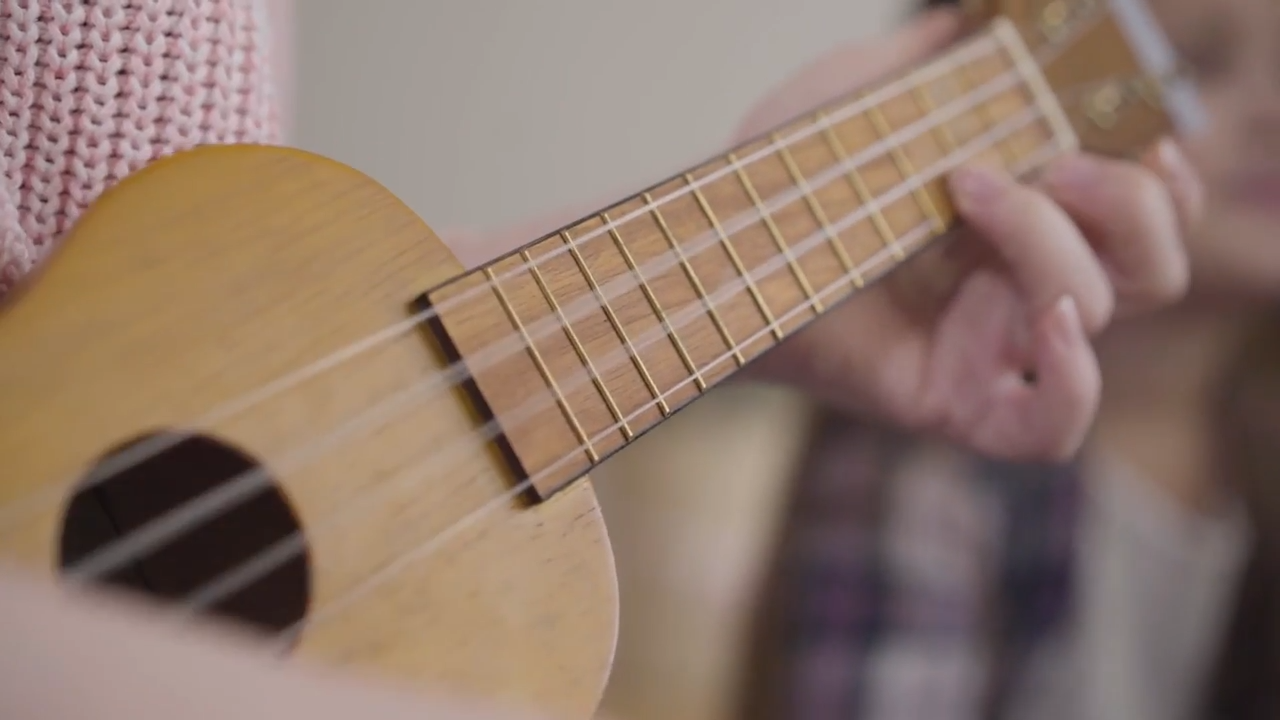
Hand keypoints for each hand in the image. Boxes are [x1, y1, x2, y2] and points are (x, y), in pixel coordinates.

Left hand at [738, 10, 1201, 460]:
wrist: (714, 243)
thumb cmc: (782, 178)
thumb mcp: (864, 92)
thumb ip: (934, 59)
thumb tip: (980, 19)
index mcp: (1022, 223)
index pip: (1143, 216)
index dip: (1163, 178)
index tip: (1135, 126)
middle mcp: (1018, 288)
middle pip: (1150, 266)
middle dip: (1128, 203)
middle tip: (1057, 155)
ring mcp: (990, 347)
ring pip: (1097, 309)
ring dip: (1050, 237)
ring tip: (968, 184)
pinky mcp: (954, 400)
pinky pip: (1052, 428)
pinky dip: (1076, 381)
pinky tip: (1049, 320)